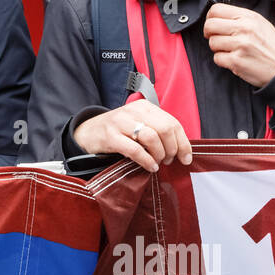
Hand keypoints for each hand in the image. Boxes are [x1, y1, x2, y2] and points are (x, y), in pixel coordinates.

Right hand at [72, 100, 191, 172]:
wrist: (88, 131)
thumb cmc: (118, 131)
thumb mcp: (138, 124)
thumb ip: (157, 130)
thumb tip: (181, 149)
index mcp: (145, 107)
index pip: (172, 122)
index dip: (183, 143)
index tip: (186, 158)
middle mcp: (134, 111)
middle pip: (165, 129)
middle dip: (171, 149)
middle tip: (168, 160)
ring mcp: (121, 123)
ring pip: (152, 138)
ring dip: (159, 155)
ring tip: (158, 163)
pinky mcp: (111, 136)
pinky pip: (135, 150)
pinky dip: (146, 161)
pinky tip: (150, 166)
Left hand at [204, 2, 274, 87]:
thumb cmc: (271, 46)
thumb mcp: (260, 23)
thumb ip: (239, 18)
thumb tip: (215, 16)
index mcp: (248, 17)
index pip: (216, 9)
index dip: (210, 18)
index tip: (214, 25)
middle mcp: (244, 29)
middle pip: (209, 25)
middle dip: (209, 33)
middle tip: (216, 37)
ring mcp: (240, 45)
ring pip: (212, 43)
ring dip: (218, 48)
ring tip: (232, 50)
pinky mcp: (236, 61)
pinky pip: (217, 58)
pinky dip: (223, 60)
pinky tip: (235, 59)